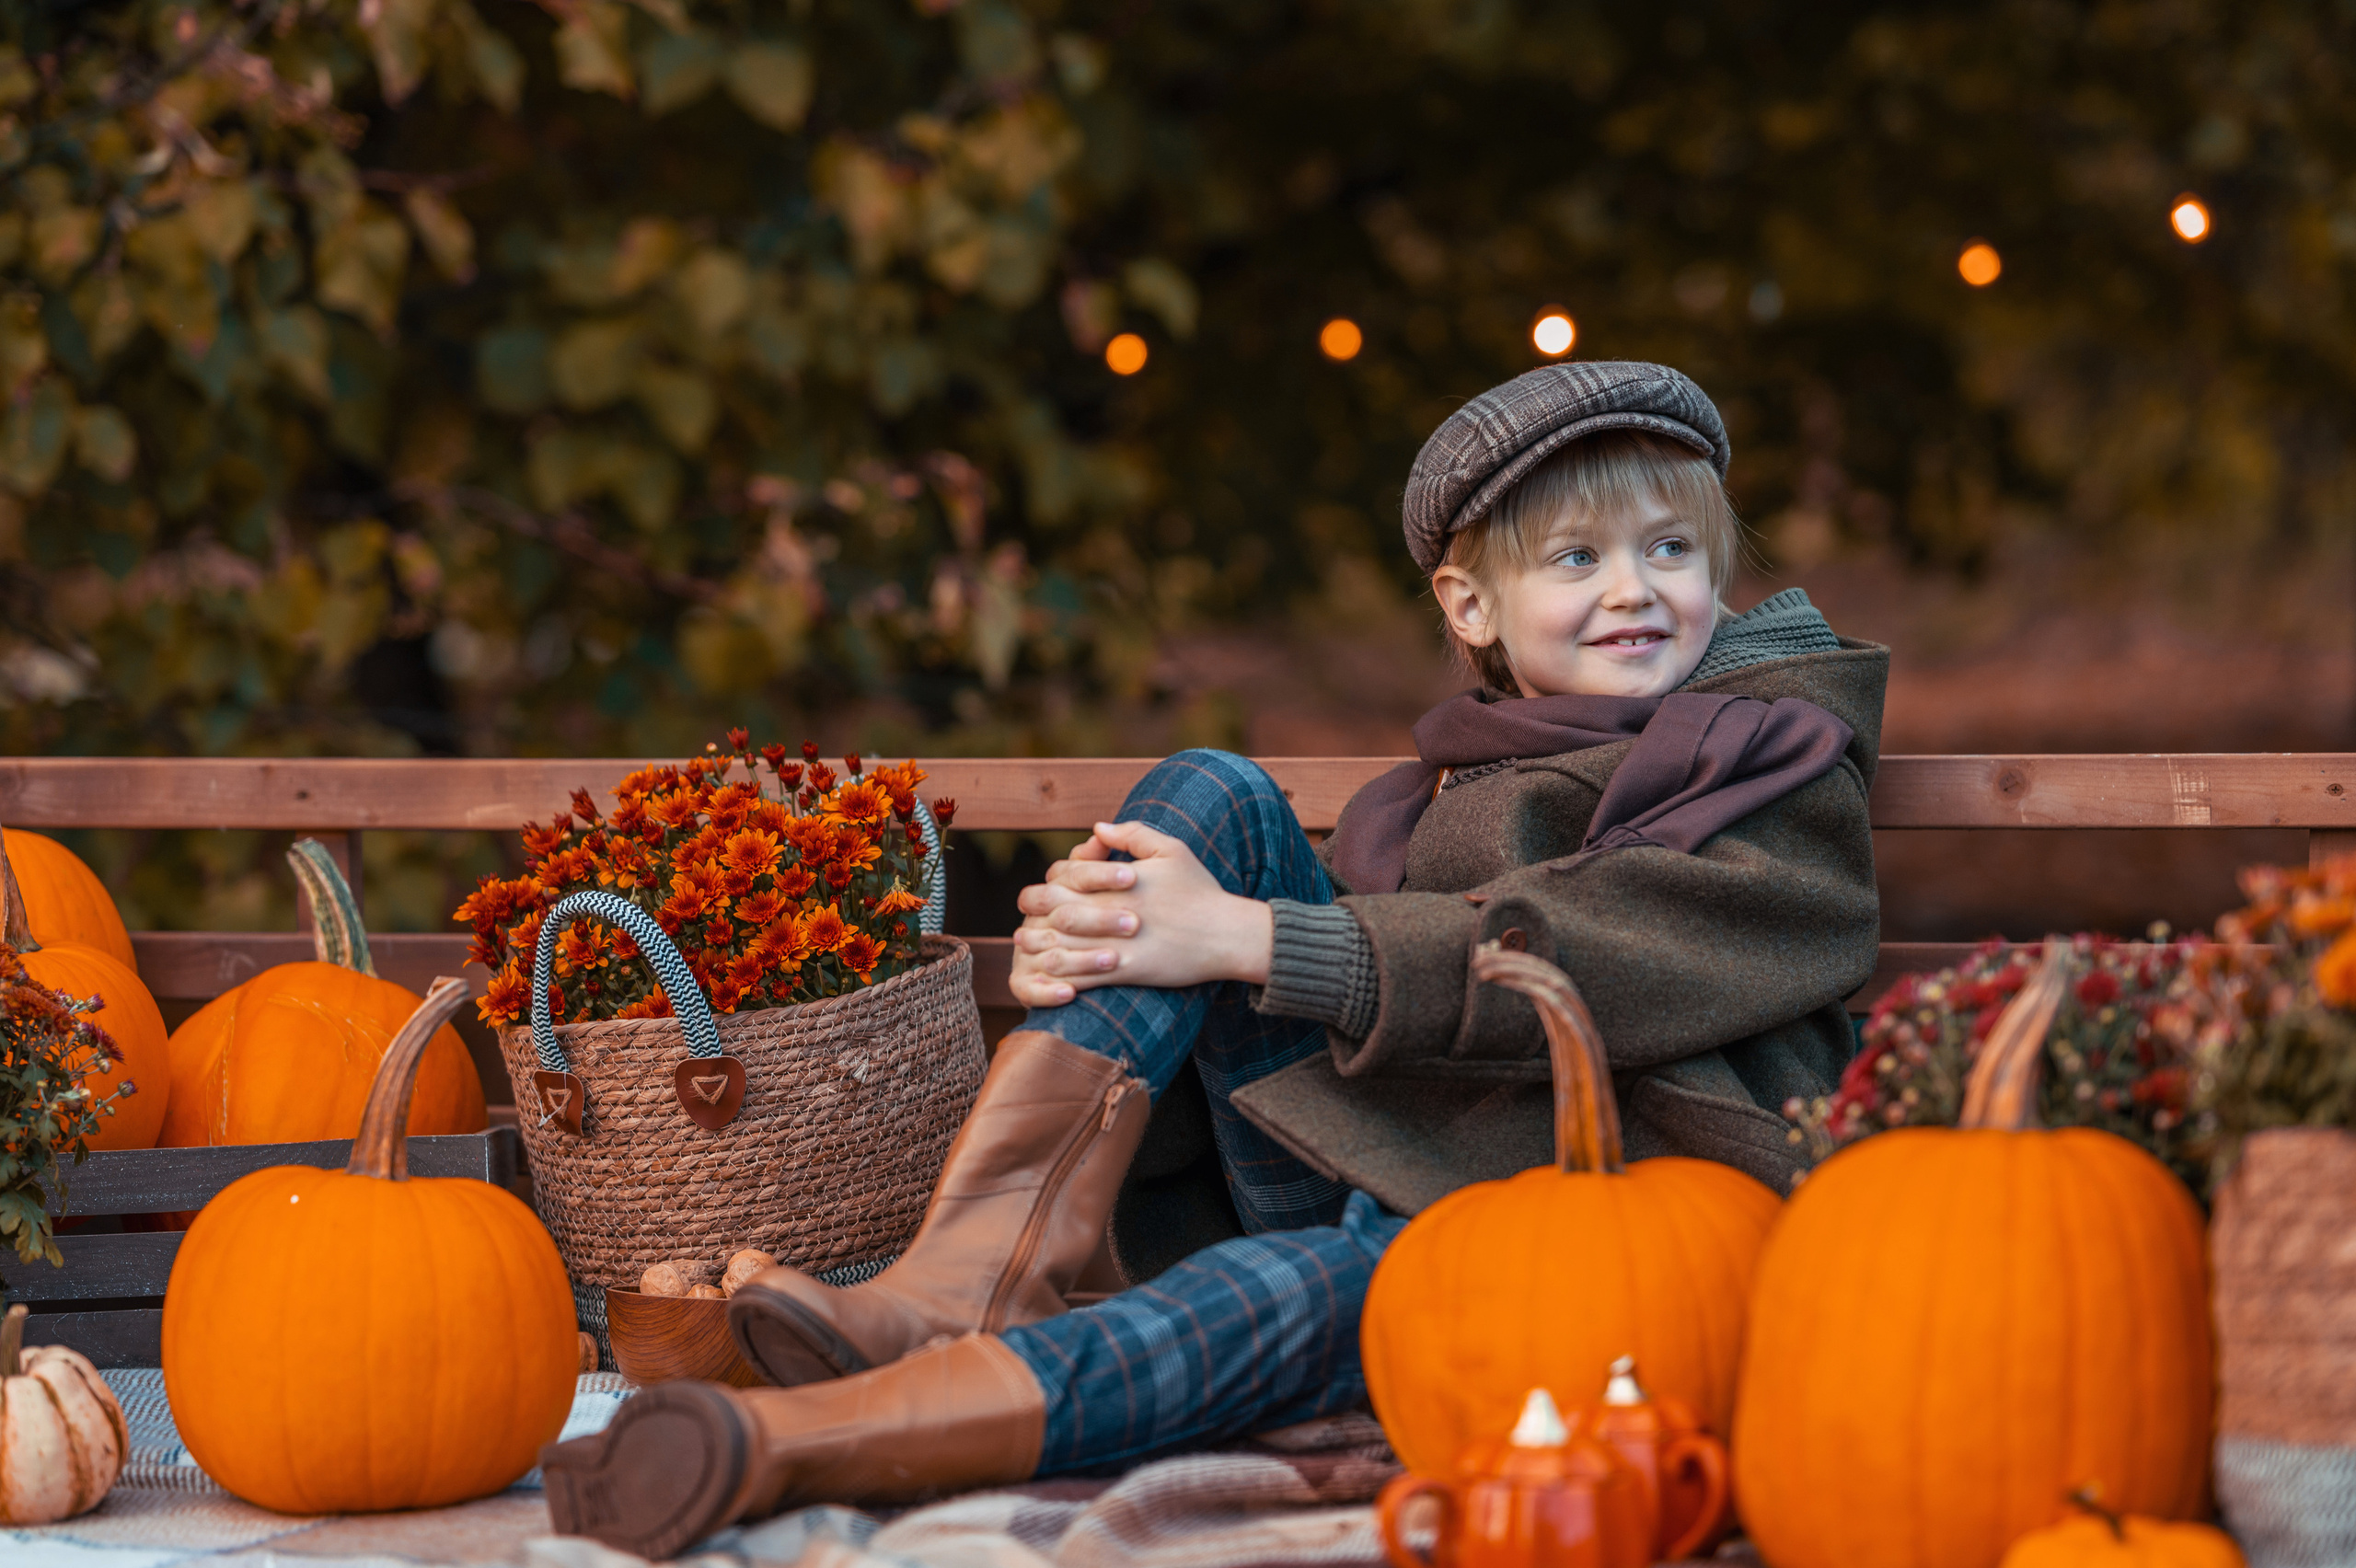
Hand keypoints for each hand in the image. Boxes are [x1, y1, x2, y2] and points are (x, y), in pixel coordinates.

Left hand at [1007, 820, 1274, 1007]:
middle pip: (1055, 910)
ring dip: (1039, 947)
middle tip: (1023, 921)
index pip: (1066, 876)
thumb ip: (1132, 834)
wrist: (1227, 934)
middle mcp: (1111, 910)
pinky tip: (1051, 977)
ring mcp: (1117, 942)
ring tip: (1026, 946)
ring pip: (1062, 946)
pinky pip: (1083, 977)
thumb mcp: (1171, 849)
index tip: (1044, 891)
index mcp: (1117, 880)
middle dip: (1034, 915)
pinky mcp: (1127, 971)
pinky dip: (1061, 978)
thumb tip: (1096, 828)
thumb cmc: (1200, 891)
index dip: (1049, 883)